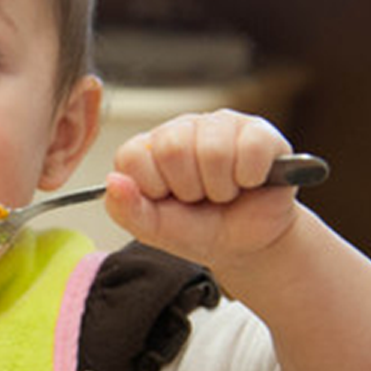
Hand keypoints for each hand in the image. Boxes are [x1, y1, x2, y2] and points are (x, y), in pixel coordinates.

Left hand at [104, 109, 296, 269]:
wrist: (246, 245)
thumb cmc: (196, 230)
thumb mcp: (154, 229)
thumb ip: (127, 209)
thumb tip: (112, 181)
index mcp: (147, 148)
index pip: (132, 155)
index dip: (152, 188)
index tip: (166, 200)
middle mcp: (180, 129)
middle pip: (173, 148)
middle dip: (189, 189)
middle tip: (199, 198)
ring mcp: (219, 125)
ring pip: (213, 150)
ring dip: (221, 188)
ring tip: (223, 193)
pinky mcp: (258, 130)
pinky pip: (251, 148)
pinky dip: (250, 178)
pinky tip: (248, 182)